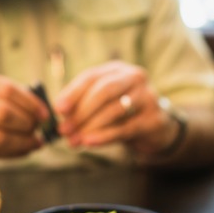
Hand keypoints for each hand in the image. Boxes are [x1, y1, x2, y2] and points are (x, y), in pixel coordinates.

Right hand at [0, 71, 47, 166]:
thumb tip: (39, 110)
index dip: (30, 102)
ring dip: (22, 142)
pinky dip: (11, 153)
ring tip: (34, 143)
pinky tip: (21, 151)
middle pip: (2, 112)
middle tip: (38, 130)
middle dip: (27, 123)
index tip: (45, 114)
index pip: (4, 89)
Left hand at [54, 61, 178, 153]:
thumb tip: (61, 121)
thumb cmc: (121, 114)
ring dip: (90, 127)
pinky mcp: (153, 119)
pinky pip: (125, 128)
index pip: (92, 77)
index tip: (59, 109)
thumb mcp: (102, 104)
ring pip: (114, 110)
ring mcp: (147, 97)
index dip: (73, 92)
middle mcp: (134, 77)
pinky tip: (90, 142)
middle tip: (65, 129)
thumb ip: (82, 107)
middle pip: (104, 90)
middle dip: (81, 111)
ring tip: (74, 140)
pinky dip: (105, 136)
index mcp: (117, 70)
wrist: (155, 128)